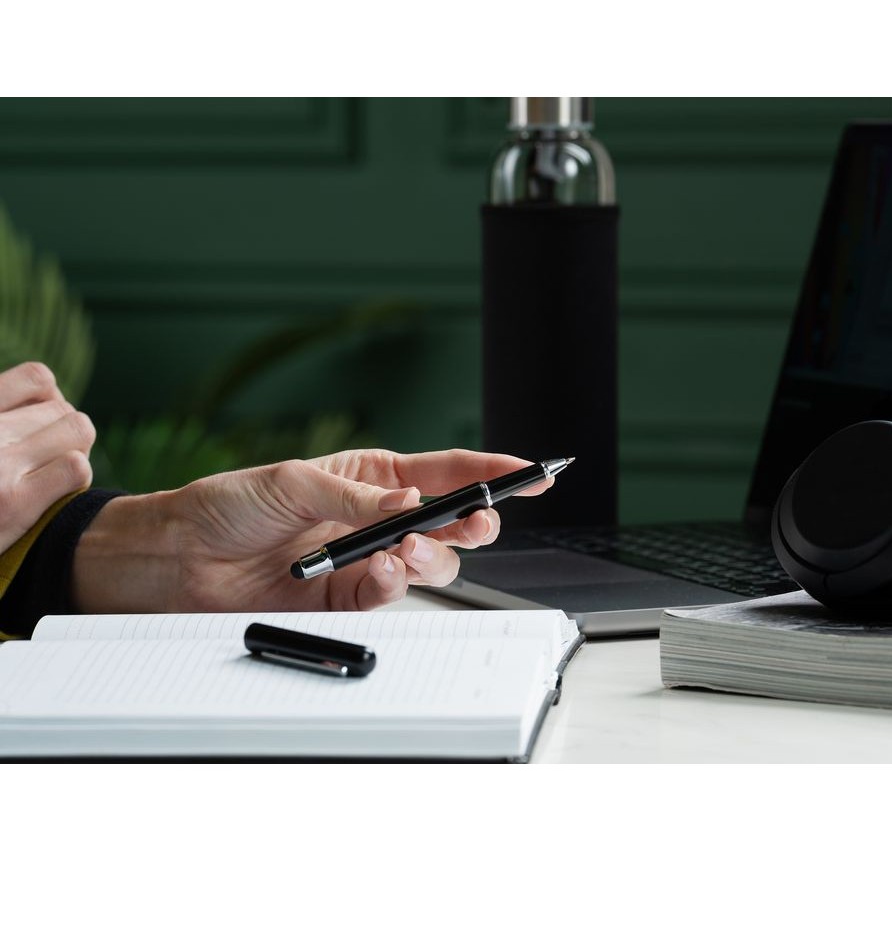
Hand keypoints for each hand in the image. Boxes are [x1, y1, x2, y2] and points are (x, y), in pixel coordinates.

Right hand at [0, 362, 94, 552]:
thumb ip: (5, 421)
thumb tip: (46, 398)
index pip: (38, 380)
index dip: (48, 402)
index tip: (37, 428)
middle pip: (64, 410)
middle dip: (63, 435)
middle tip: (45, 463)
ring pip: (78, 431)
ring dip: (74, 453)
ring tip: (49, 476)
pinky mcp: (11, 503)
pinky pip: (76, 467)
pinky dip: (73, 480)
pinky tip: (50, 497)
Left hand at [72, 448, 550, 613]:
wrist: (180, 558)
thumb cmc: (230, 503)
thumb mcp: (294, 482)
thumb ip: (358, 498)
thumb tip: (410, 505)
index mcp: (373, 477)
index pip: (446, 471)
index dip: (493, 470)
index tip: (533, 472)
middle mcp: (377, 519)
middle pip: (451, 522)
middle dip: (474, 522)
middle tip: (477, 521)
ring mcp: (365, 560)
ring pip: (429, 563)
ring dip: (430, 556)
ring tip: (405, 549)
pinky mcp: (346, 599)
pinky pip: (388, 593)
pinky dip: (392, 583)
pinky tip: (380, 570)